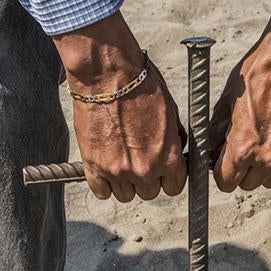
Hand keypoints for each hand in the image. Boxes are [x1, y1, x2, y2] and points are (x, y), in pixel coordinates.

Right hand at [54, 13, 185, 202]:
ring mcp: (118, 171)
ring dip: (124, 183)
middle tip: (138, 161)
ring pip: (125, 195)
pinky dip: (103, 183)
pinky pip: (101, 192)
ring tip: (120, 162)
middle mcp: (145, 169)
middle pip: (149, 193)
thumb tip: (176, 149)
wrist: (107, 75)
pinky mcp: (94, 166)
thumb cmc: (141, 86)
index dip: (168, 179)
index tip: (162, 172)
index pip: (174, 187)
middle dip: (146, 180)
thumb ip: (174, 138)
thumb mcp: (170, 111)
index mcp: (168, 157)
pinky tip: (104, 168)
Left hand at [210, 0, 270, 191]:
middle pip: (248, 185)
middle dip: (243, 171)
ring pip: (270, 182)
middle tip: (247, 149)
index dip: (223, 173)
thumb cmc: (258, 75)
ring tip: (266, 143)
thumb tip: (208, 151)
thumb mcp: (226, 103)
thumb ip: (216, 133)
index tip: (225, 165)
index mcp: (242, 148)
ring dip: (266, 169)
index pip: (225, 182)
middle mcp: (266, 158)